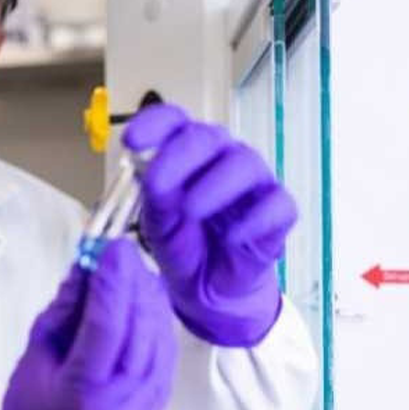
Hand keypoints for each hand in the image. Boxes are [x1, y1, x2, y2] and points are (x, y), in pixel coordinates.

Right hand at [0, 240, 177, 409]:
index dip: (112, 283)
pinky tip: (146, 299)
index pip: (106, 327)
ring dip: (149, 297)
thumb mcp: (33, 356)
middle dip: (134, 281)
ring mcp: (146, 402)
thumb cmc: (30, 408)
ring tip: (133, 270)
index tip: (112, 248)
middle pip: (140, 327)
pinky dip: (158, 318)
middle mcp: (122, 398)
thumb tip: (84, 267)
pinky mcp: (159, 400)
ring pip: (160, 336)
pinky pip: (166, 350)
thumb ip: (62, 312)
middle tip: (124, 251)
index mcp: (82, 390)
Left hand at [124, 103, 296, 346]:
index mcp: (187, 154)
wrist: (206, 287)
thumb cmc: (183, 244)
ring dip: (214, 185)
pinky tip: (230, 238)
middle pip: (208, 137)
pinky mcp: (276, 212)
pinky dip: (254, 220)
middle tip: (159, 184)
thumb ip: (155, 196)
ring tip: (191, 211)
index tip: (131, 141)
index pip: (174, 122)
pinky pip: (276, 204)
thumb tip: (154, 177)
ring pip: (244, 163)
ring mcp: (252, 183)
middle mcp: (221, 159)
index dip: (154, 124)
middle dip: (180, 156)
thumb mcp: (157, 221)